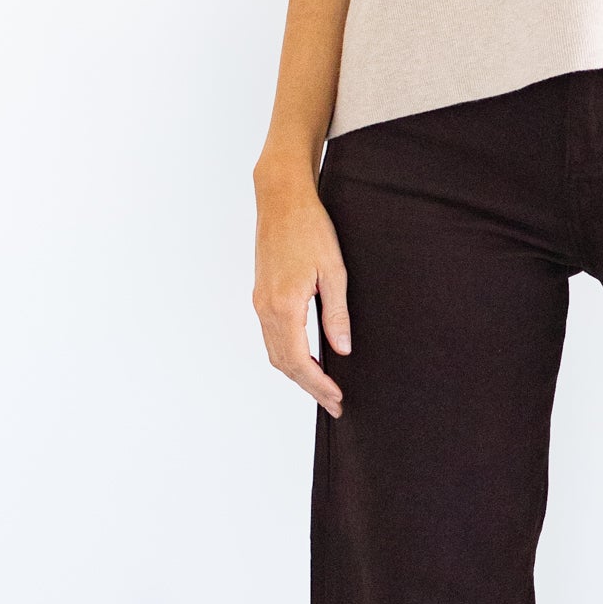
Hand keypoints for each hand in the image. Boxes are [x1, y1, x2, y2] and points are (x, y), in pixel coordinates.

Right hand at [253, 176, 350, 414]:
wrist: (281, 200)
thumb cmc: (311, 229)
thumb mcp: (334, 271)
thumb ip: (337, 313)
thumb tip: (342, 349)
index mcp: (284, 306)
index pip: (300, 360)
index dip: (318, 385)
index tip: (337, 399)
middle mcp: (266, 308)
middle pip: (284, 363)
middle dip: (309, 387)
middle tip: (334, 403)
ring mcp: (260, 302)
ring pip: (275, 352)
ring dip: (297, 374)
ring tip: (322, 388)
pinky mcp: (261, 294)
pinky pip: (271, 337)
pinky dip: (288, 355)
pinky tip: (306, 359)